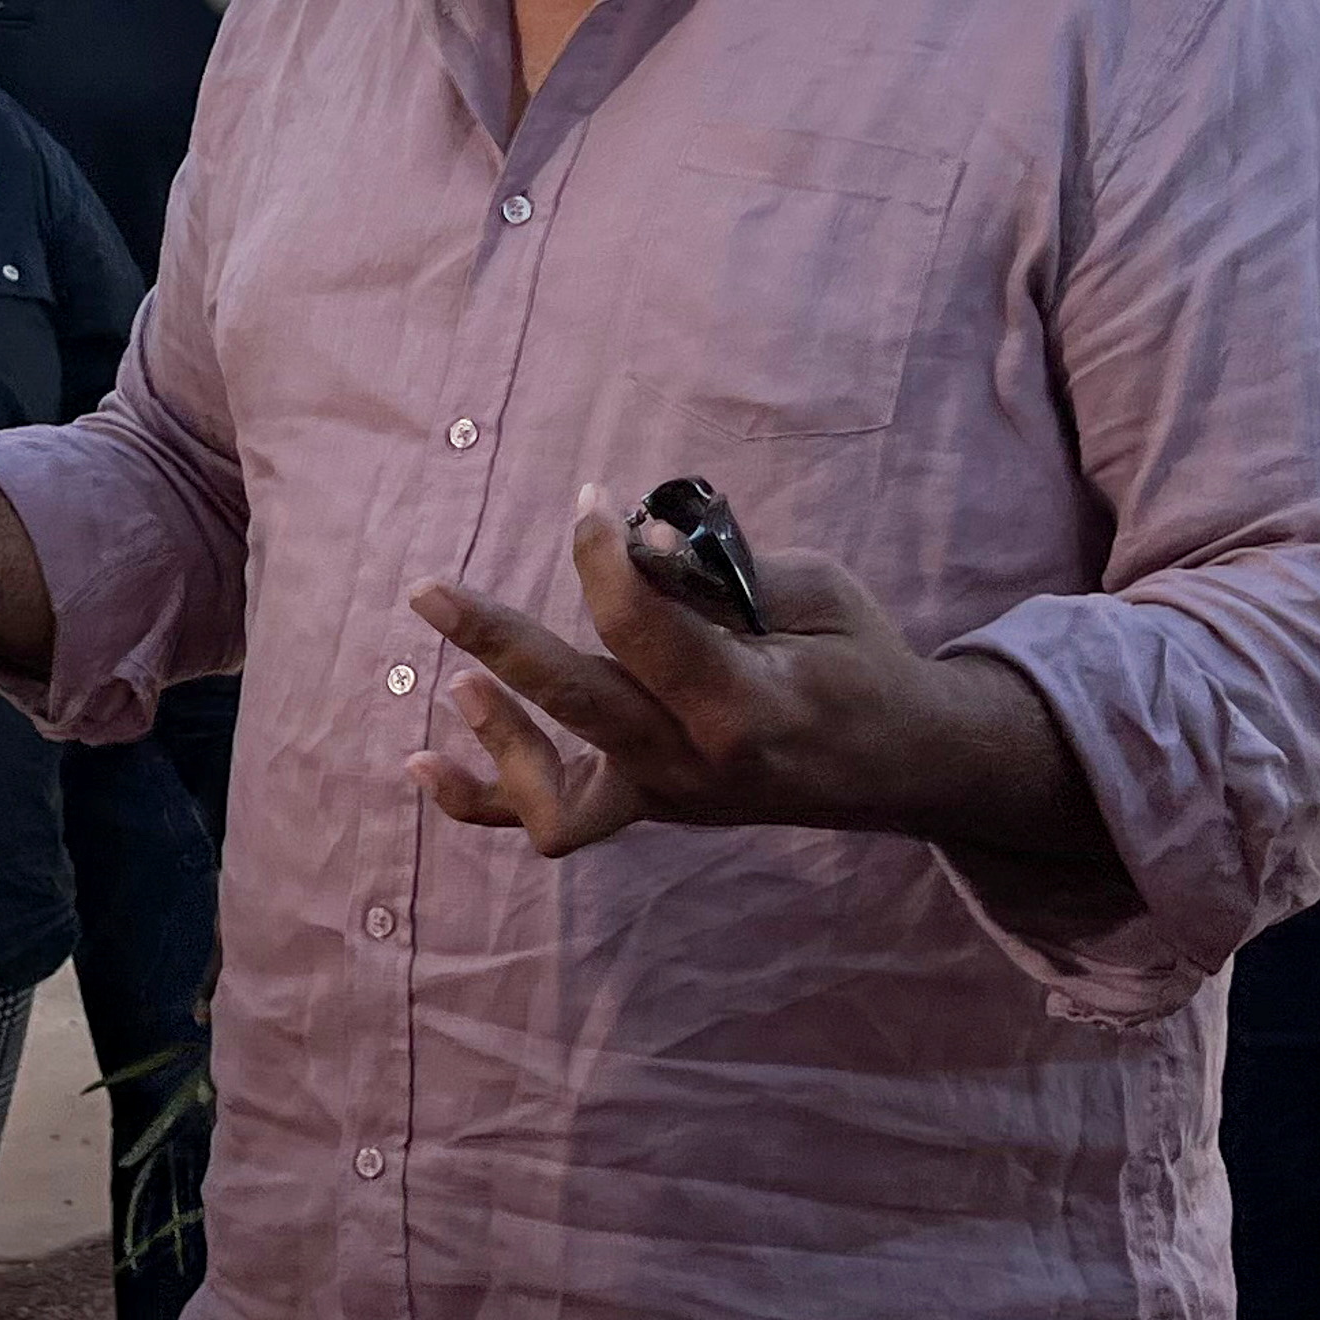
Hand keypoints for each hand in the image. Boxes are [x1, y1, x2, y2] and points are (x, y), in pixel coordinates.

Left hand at [406, 486, 1009, 858]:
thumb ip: (718, 578)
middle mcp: (695, 765)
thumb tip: (633, 546)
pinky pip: (549, 820)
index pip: (643, 631)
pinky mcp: (642, 807)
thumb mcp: (812, 592)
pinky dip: (479, 797)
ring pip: (553, 802)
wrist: (896, 764)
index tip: (590, 500)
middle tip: (430, 587)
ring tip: (457, 682)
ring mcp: (664, 797)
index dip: (601, 557)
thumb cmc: (857, 660)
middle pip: (578, 705)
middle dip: (497, 641)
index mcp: (747, 706)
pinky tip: (423, 757)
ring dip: (498, 741)